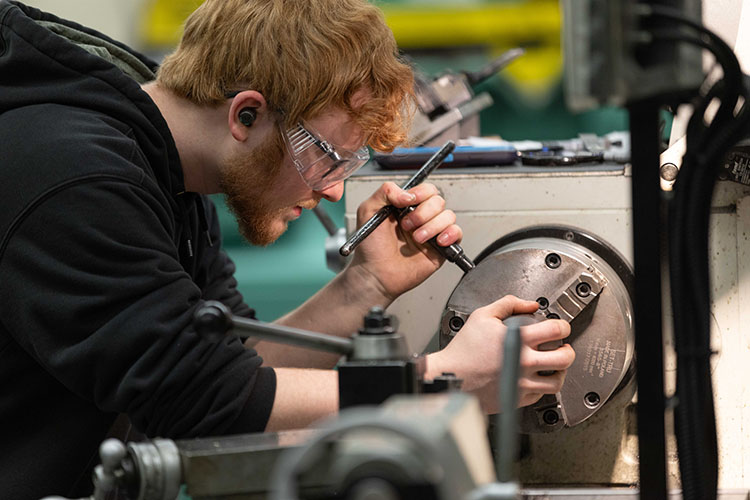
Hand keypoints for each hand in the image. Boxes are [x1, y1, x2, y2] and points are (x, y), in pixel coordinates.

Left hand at [346, 181, 462, 300]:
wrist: (375, 273)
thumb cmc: (371, 247)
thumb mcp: (367, 210)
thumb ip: (385, 192)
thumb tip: (408, 193)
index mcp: (406, 206)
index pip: (426, 190)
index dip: (421, 192)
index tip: (410, 201)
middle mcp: (421, 217)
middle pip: (438, 201)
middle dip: (423, 213)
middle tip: (407, 226)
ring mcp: (432, 232)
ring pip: (448, 216)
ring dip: (432, 226)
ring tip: (417, 239)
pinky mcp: (441, 248)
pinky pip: (457, 233)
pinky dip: (450, 234)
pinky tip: (437, 241)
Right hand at [425, 295, 574, 412]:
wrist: (451, 377)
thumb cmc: (463, 349)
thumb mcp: (482, 316)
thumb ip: (508, 304)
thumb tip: (530, 305)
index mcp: (518, 339)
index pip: (556, 330)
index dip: (563, 326)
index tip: (561, 327)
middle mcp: (523, 362)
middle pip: (565, 358)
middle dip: (568, 351)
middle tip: (563, 348)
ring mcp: (522, 383)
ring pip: (557, 382)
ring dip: (560, 372)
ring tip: (554, 367)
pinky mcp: (517, 399)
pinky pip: (540, 395)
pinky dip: (541, 387)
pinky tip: (534, 378)